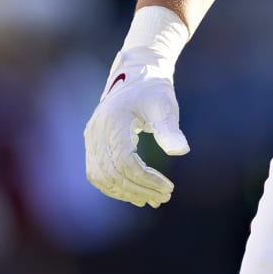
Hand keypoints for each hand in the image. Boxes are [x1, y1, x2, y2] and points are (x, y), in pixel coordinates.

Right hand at [83, 7, 191, 206]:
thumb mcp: (164, 105)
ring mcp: (91, 138)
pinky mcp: (92, 143)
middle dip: (139, 189)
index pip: (124, 162)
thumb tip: (181, 151)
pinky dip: (114, 186)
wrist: (136, 74)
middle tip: (164, 197)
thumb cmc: (153, 90)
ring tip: (152, 199)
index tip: (168, 187)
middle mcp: (96, 131)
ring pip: (101, 177)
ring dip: (126, 192)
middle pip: (112, 173)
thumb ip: (170, 129)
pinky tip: (136, 192)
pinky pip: (97, 173)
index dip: (145, 179)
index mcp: (113, 121)